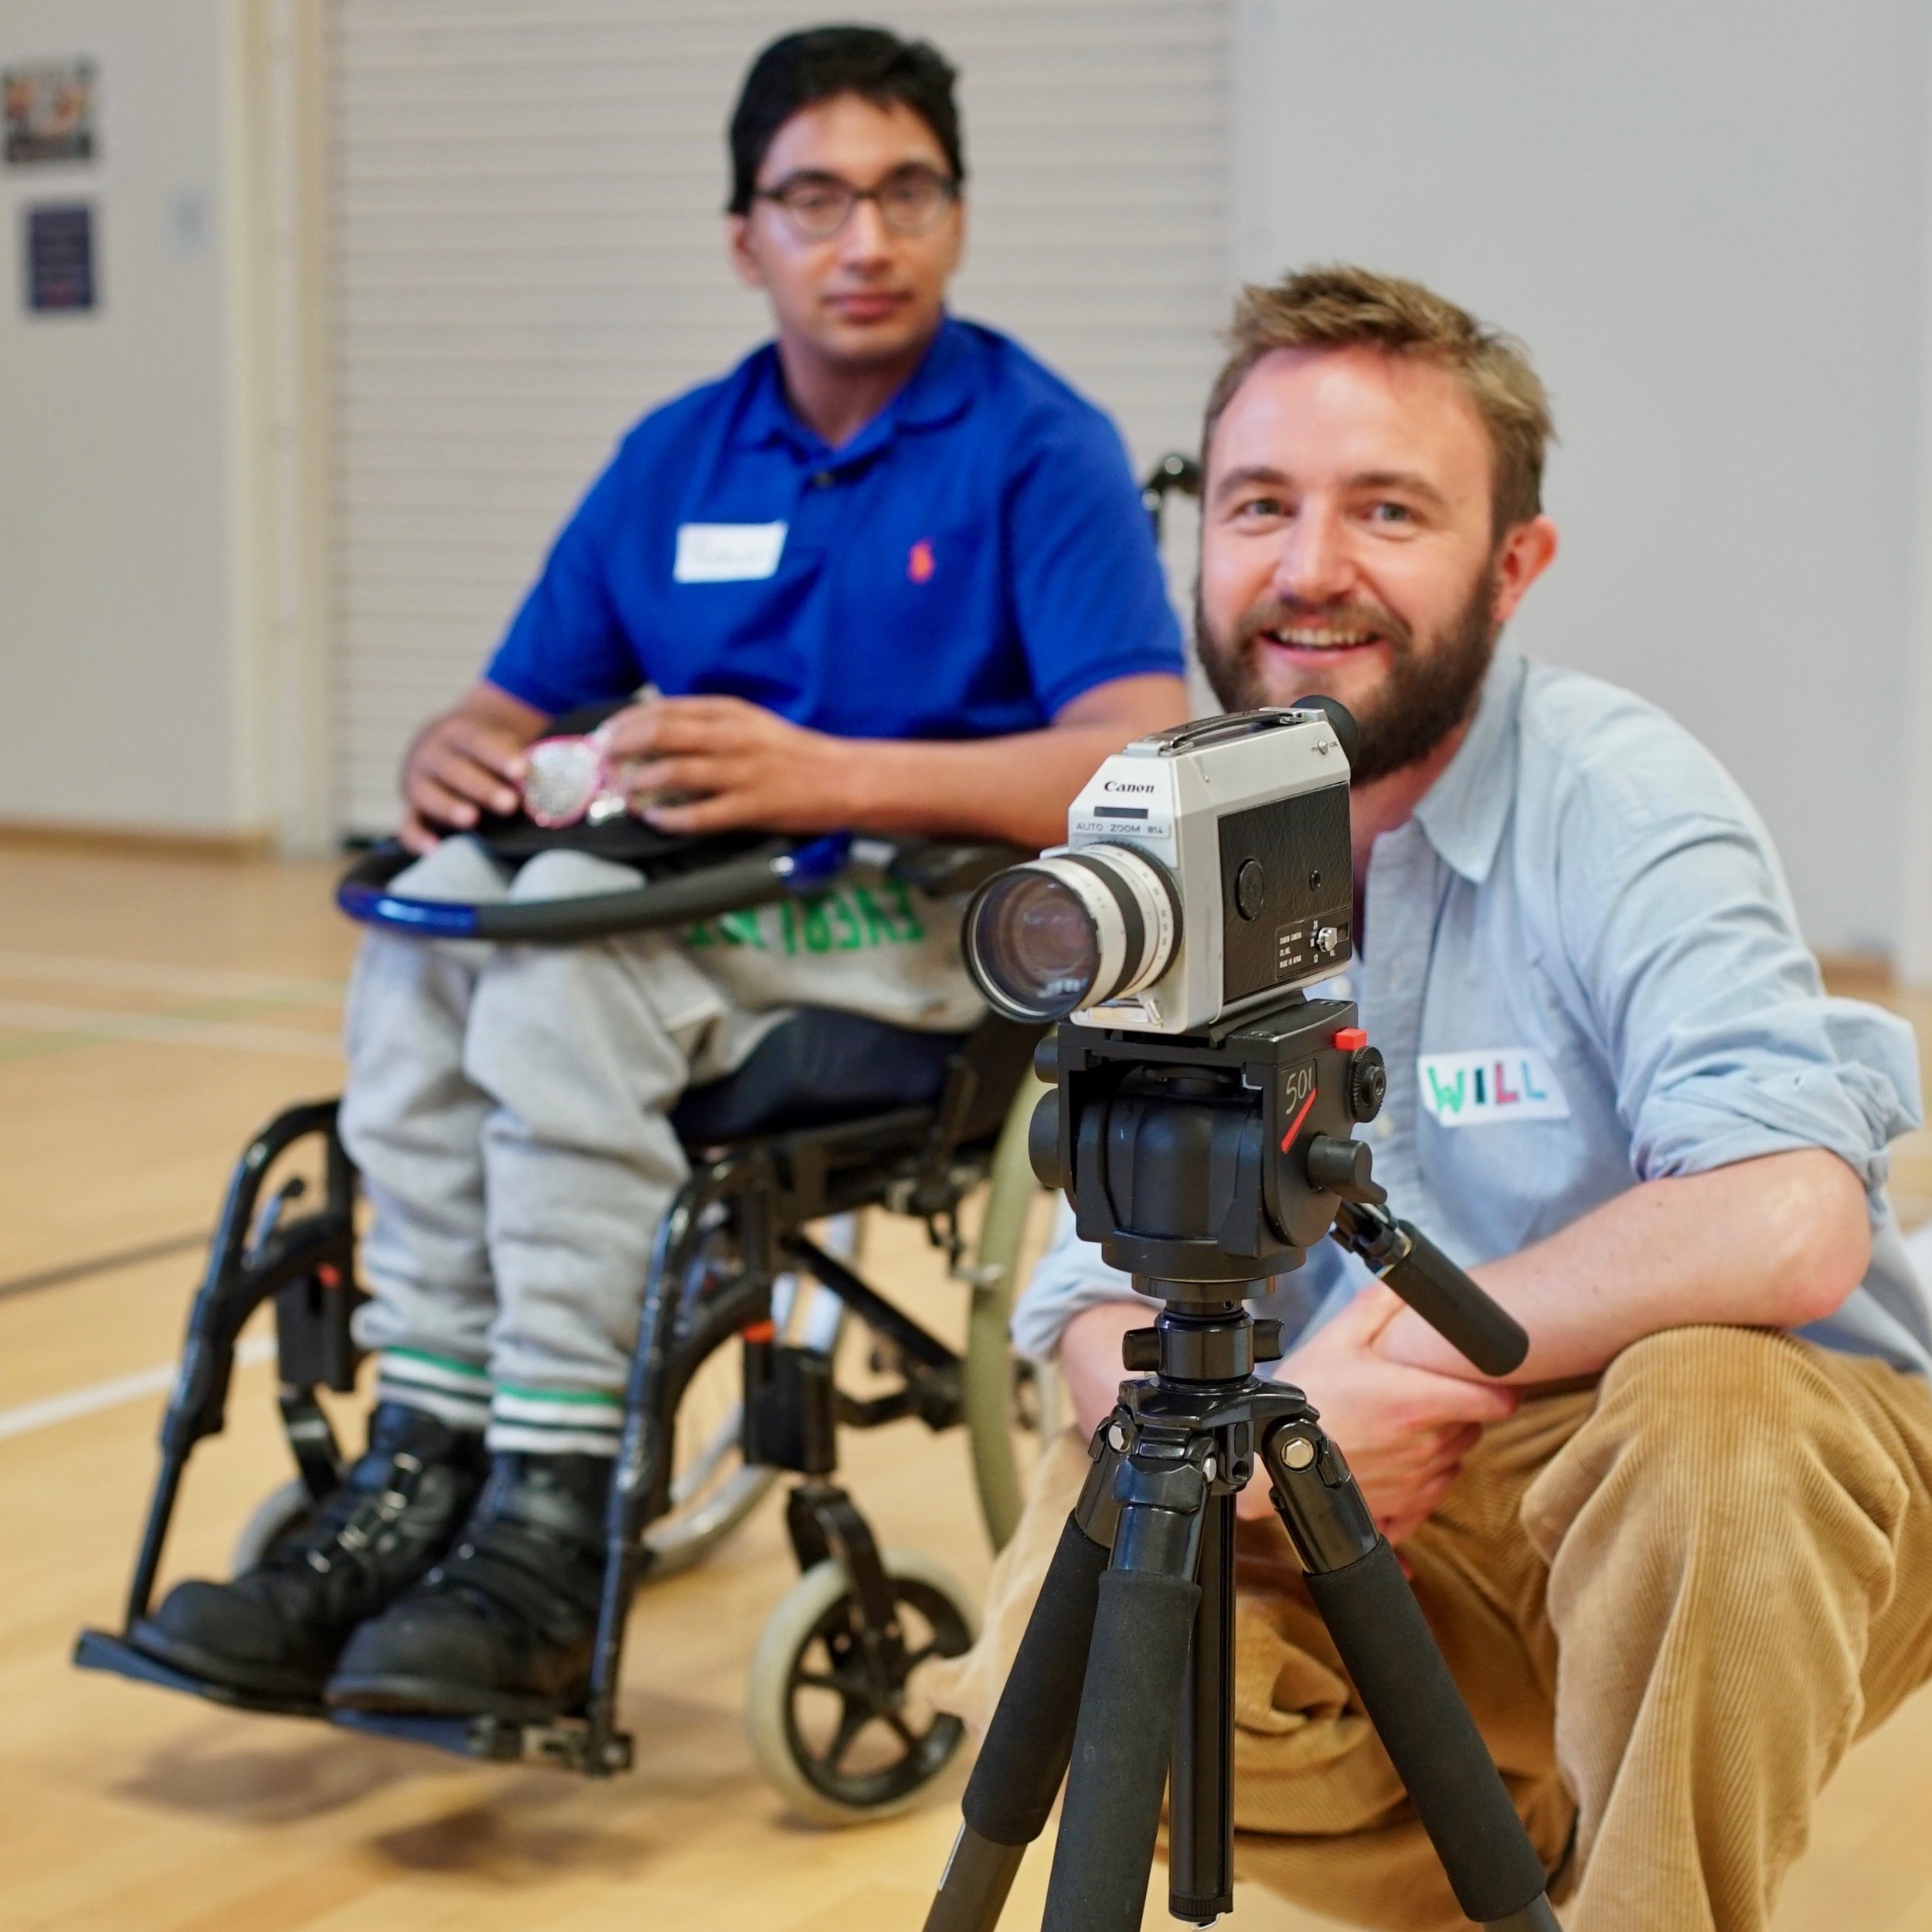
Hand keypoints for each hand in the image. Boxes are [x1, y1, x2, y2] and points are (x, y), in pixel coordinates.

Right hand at [400, 709, 531, 854]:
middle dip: (483, 787)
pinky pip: (408, 825)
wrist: (448, 742)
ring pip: (428, 794)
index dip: (501, 757)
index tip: (523, 771)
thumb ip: (521, 761)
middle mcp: (433, 754)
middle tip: (509, 803)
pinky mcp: (411, 809)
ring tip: (473, 820)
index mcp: (459, 732)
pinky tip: (434, 851)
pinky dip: (417, 838)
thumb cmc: (487, 750)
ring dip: (450, 807)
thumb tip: (557, 783)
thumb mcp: (501, 742)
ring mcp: (417, 781)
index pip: (480, 742)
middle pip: (455, 769)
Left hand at [598, 695, 860, 834]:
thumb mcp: (752, 723)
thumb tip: (660, 731)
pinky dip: (672, 819)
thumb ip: (711, 723)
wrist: (844, 777)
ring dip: (641, 783)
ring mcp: (742, 772)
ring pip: (675, 772)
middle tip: (604, 761)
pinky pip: (701, 815)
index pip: (666, 708)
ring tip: (626, 793)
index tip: (606, 732)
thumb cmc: (795, 752)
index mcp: (731, 712)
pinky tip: (657, 822)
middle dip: (624, 747)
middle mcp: (732, 737)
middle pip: (662, 734)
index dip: (628, 720)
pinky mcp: (752, 807)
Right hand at [1236, 1284, 1518, 1543]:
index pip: (1496, 1401)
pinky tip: (1402, 1458)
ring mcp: (1416, 1480)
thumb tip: (1406, 1279)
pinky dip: (1427, 1477)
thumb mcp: (1339, 1337)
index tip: (1492, 1378)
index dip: (1500, 1386)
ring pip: (1457, 1457)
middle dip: (1461, 1408)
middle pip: (1475, 1426)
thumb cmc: (1304, 1398)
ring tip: (1407, 1422)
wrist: (1272, 1456)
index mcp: (1417, 1403)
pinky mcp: (1402, 1506)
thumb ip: (1380, 1305)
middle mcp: (1425, 1446)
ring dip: (1444, 1440)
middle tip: (1429, 1390)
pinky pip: (1434, 1492)